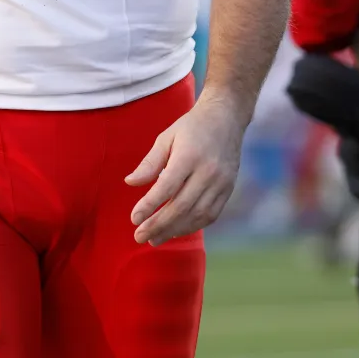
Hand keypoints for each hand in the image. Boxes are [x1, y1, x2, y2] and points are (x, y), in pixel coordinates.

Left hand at [124, 92, 244, 246]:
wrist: (226, 118)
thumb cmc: (191, 127)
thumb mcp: (166, 137)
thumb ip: (150, 162)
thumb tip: (130, 183)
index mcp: (189, 155)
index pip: (167, 187)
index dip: (150, 205)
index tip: (134, 218)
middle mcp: (207, 171)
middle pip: (181, 206)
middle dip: (159, 224)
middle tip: (139, 236)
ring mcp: (221, 183)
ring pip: (196, 215)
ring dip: (174, 230)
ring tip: (154, 239)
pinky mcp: (228, 190)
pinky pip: (210, 215)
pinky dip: (191, 226)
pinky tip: (175, 231)